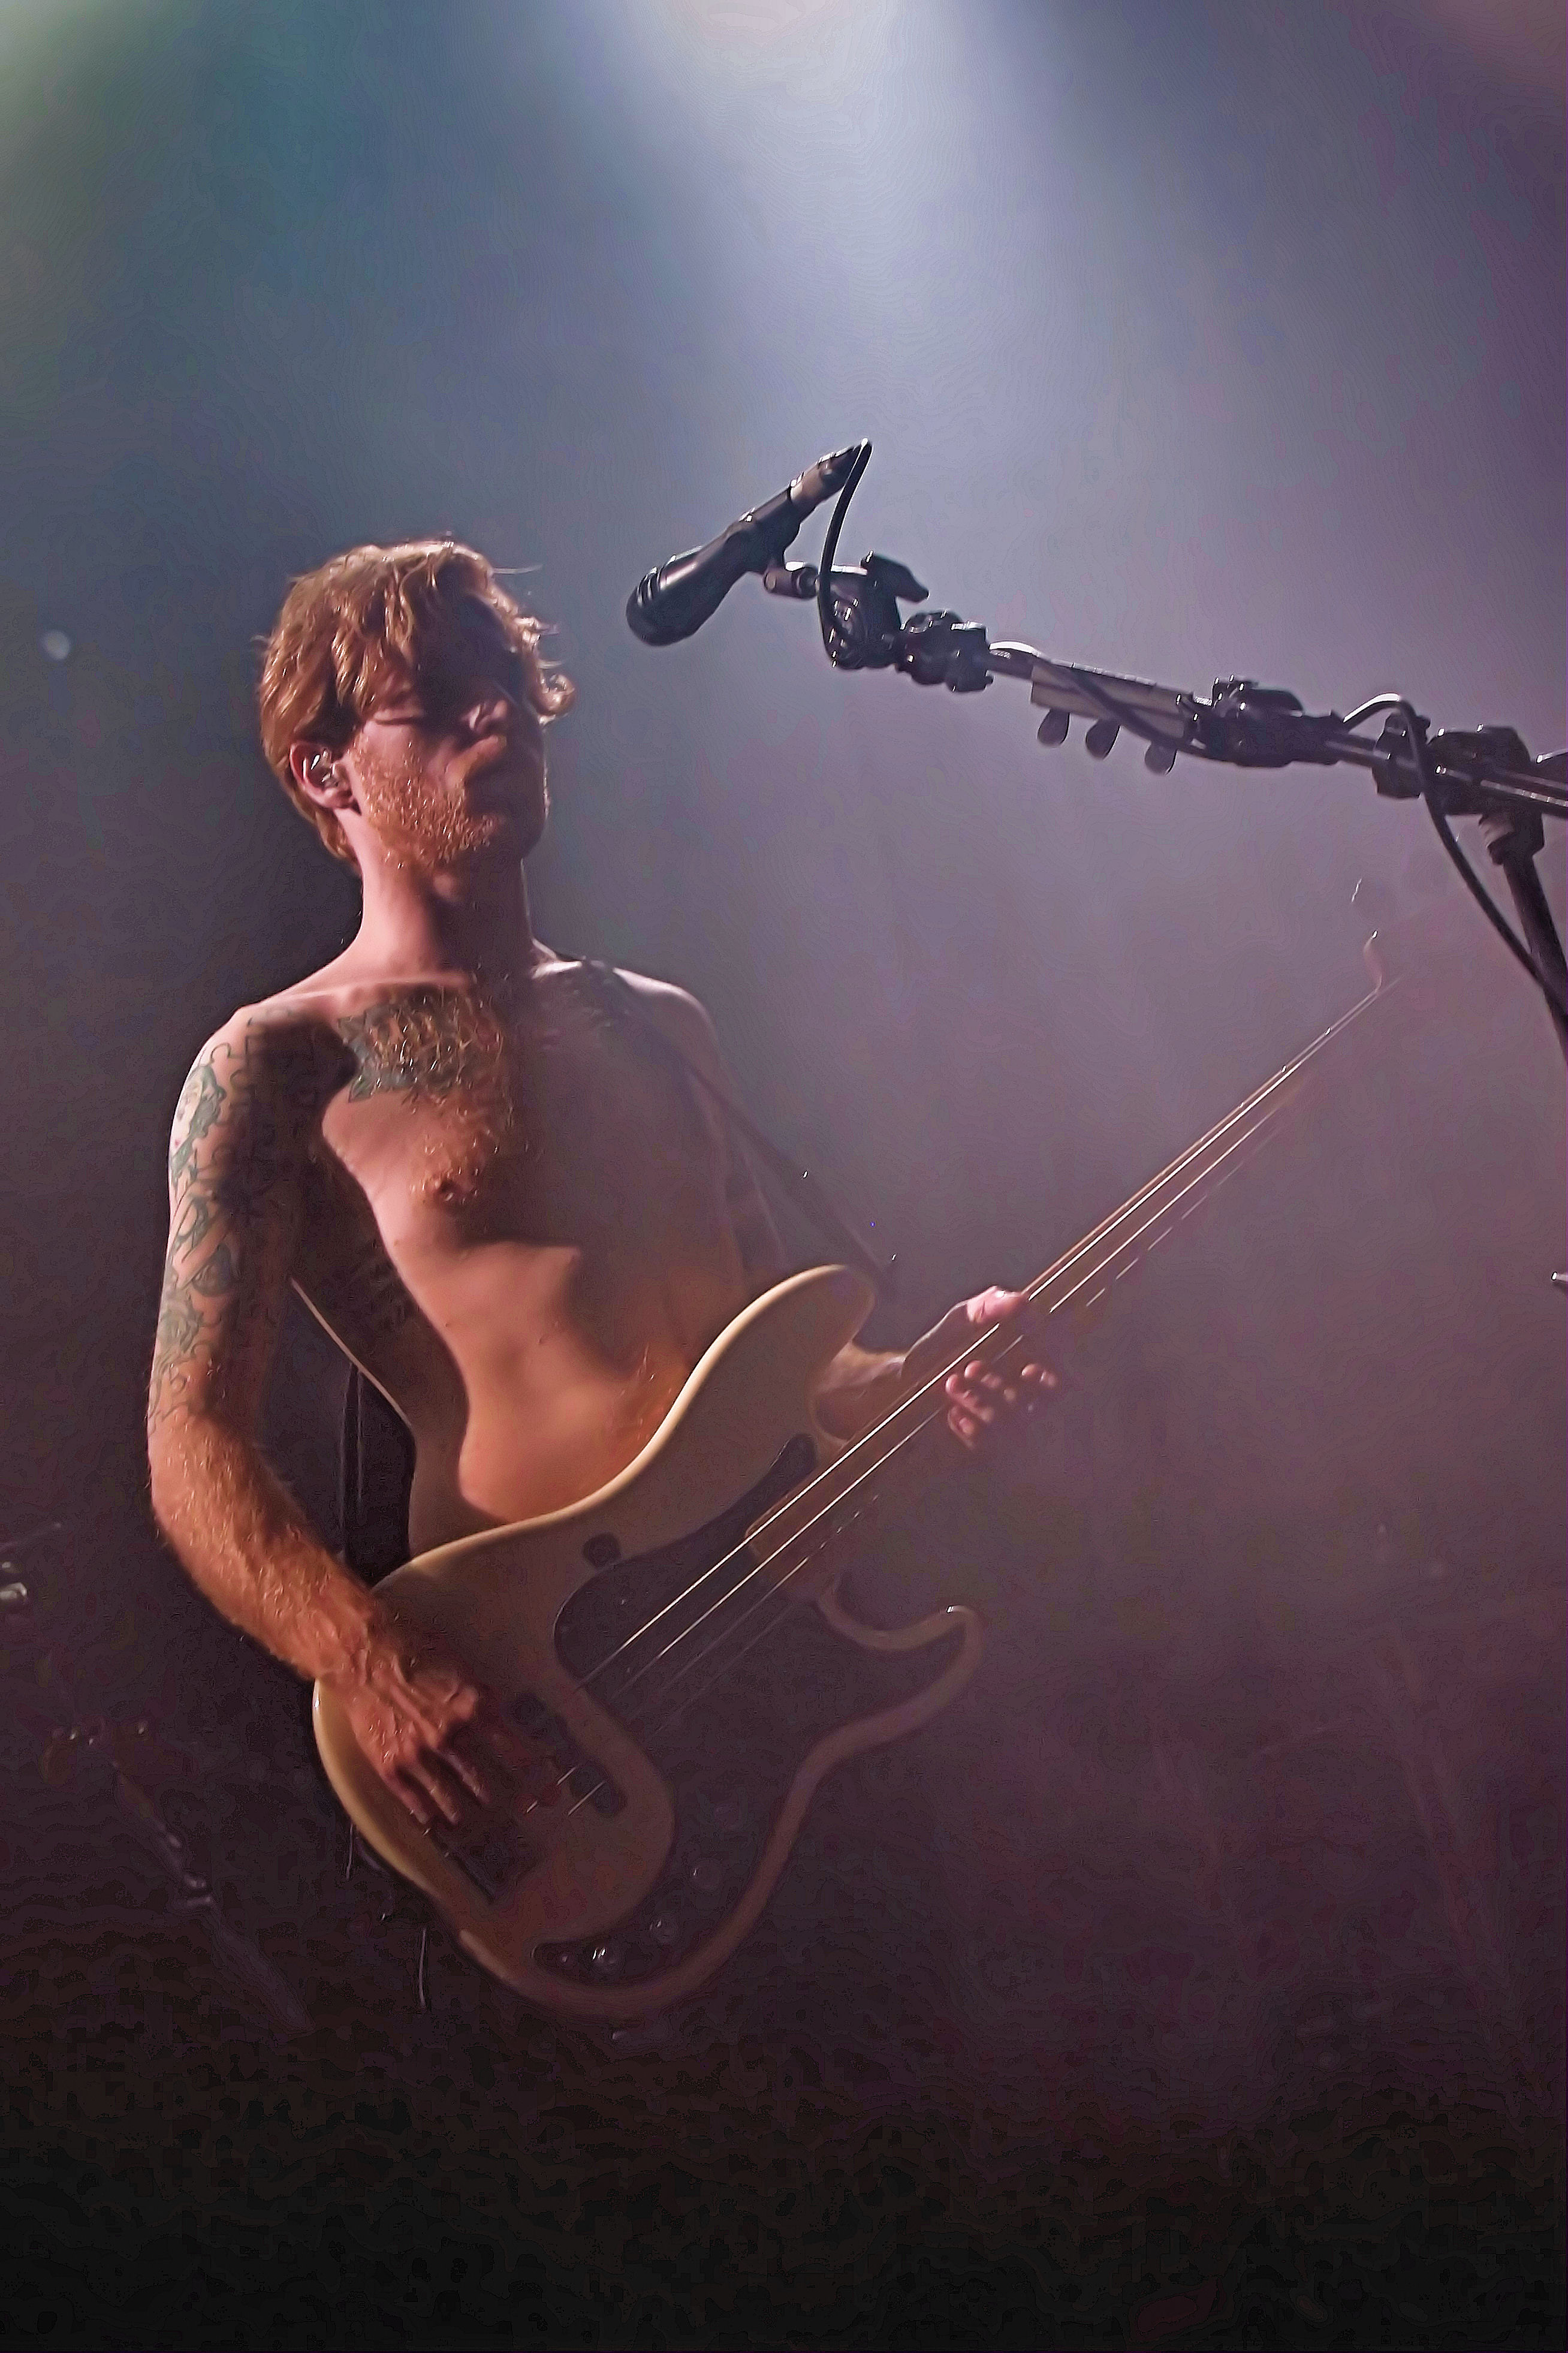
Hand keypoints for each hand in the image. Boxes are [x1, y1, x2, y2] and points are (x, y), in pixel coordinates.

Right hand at [329, 1625, 554, 1832]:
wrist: (366, 1655)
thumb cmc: (415, 1651)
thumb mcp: (462, 1668)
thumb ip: (481, 1698)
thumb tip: (499, 1719)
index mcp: (474, 1709)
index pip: (516, 1753)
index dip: (537, 1778)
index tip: (551, 1794)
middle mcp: (451, 1737)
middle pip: (487, 1784)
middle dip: (505, 1802)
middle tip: (518, 1813)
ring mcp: (419, 1756)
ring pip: (452, 1801)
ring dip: (468, 1814)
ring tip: (476, 1821)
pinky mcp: (390, 1767)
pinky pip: (415, 1803)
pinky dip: (430, 1815)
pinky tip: (436, 1821)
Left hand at [903, 1286, 1057, 1455]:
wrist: (907, 1381)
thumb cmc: (945, 1344)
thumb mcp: (963, 1320)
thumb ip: (990, 1307)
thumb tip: (1022, 1301)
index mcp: (1034, 1371)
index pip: (1065, 1384)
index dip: (1052, 1381)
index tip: (1028, 1368)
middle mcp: (1028, 1405)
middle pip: (1036, 1409)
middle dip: (1003, 1387)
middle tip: (971, 1367)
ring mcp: (1009, 1432)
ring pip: (1011, 1430)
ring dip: (981, 1404)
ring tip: (951, 1383)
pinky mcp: (986, 1450)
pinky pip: (988, 1450)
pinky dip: (970, 1431)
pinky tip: (952, 1413)